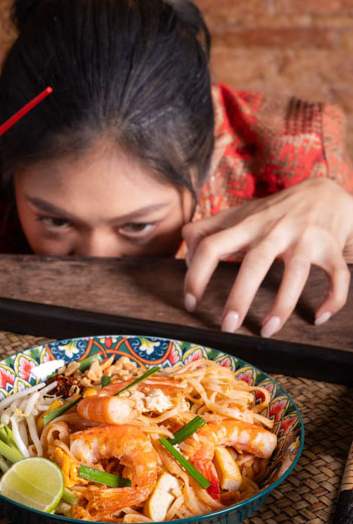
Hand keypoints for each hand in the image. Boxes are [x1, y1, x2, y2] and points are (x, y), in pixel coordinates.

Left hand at [182, 178, 352, 335]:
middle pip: (254, 264)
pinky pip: (337, 276)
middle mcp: (274, 231)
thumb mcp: (238, 214)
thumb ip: (207, 231)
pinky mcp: (331, 248)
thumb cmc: (273, 211)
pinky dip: (333, 299)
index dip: (196, 275)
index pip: (211, 246)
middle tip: (227, 327)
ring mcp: (305, 239)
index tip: (191, 302)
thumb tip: (186, 261)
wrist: (325, 192)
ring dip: (282, 306)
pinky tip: (319, 318)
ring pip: (296, 274)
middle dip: (240, 297)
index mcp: (245, 225)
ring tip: (267, 331)